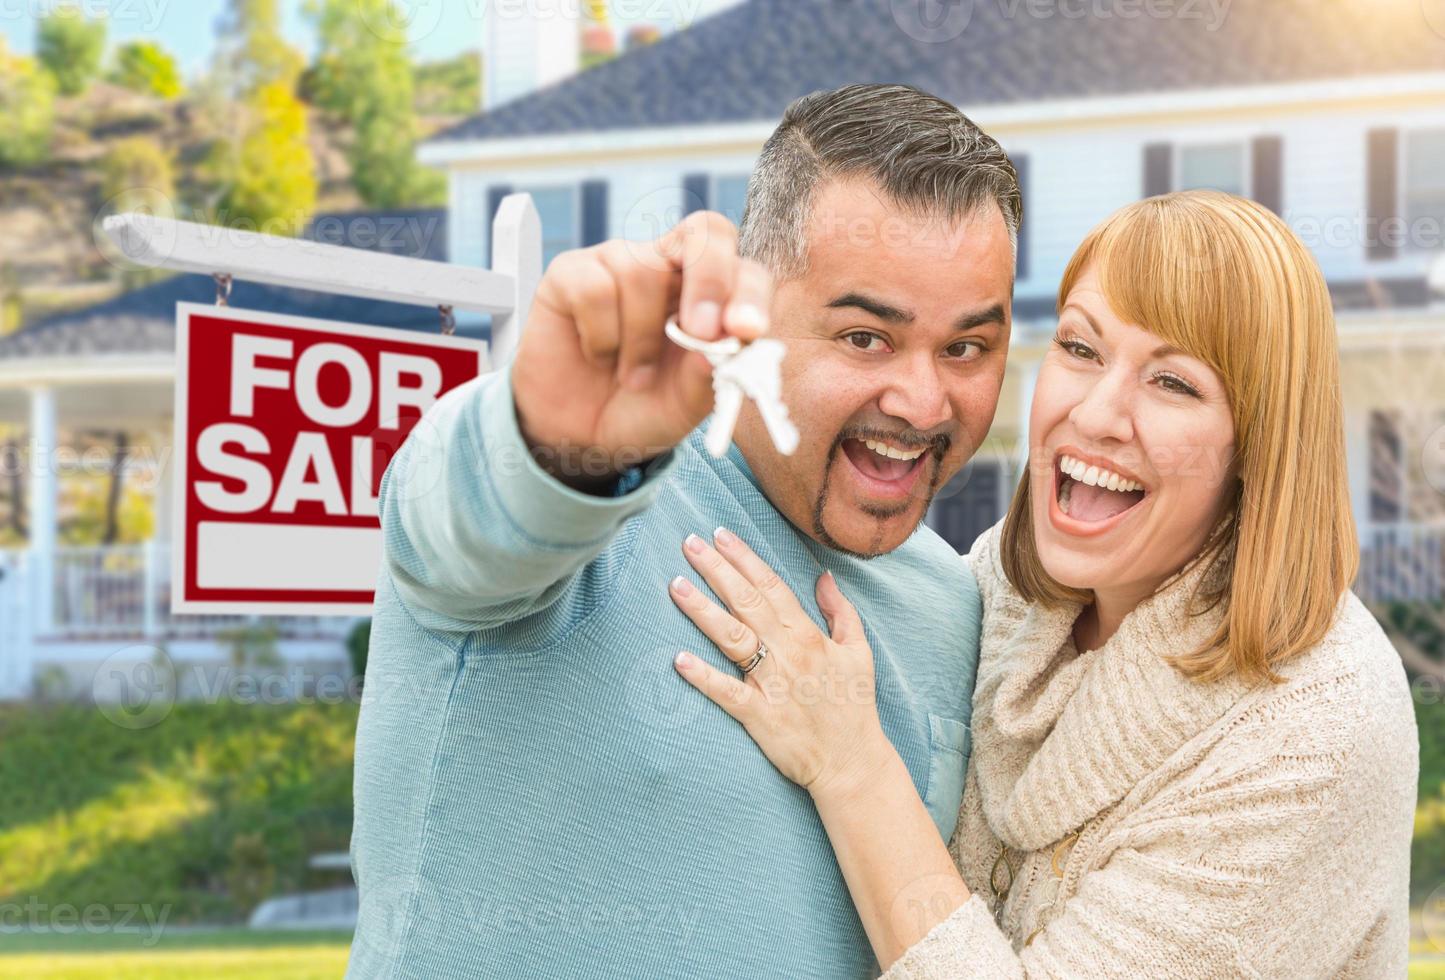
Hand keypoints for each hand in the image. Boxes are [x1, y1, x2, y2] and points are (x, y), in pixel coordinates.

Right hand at [511, 211, 773, 489]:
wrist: (580, 435)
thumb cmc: (642, 408)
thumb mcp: (685, 405)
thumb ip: (709, 374)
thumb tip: (728, 339)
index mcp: (711, 294)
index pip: (743, 269)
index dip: (749, 292)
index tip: (746, 330)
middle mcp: (668, 266)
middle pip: (704, 232)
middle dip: (709, 280)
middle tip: (699, 331)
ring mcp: (619, 262)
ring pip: (642, 273)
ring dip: (640, 340)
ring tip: (633, 377)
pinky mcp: (570, 272)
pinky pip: (594, 289)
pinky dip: (601, 337)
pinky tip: (598, 356)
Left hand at [667, 528, 895, 798]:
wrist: (853, 763)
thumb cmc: (854, 707)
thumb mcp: (858, 651)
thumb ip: (841, 611)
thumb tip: (824, 576)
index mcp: (809, 636)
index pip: (772, 586)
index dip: (744, 558)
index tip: (720, 534)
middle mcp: (789, 653)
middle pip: (747, 602)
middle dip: (717, 569)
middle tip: (689, 542)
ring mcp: (772, 685)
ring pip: (733, 638)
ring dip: (703, 610)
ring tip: (676, 585)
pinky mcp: (760, 716)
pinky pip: (727, 693)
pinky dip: (703, 677)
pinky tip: (679, 660)